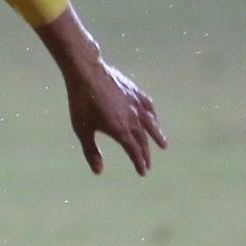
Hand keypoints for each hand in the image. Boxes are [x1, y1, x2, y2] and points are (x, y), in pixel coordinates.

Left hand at [65, 60, 167, 175]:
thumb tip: (98, 171)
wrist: (87, 73)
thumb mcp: (82, 129)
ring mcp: (137, 105)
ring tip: (163, 145)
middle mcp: (133, 119)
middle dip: (146, 154)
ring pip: (151, 124)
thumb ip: (91, 151)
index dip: (139, 163)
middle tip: (148, 164)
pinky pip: (149, 108)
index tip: (142, 172)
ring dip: (157, 136)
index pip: (134, 151)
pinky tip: (153, 119)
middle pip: (143, 140)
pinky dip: (153, 116)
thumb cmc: (81, 102)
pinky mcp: (136, 93)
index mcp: (121, 130)